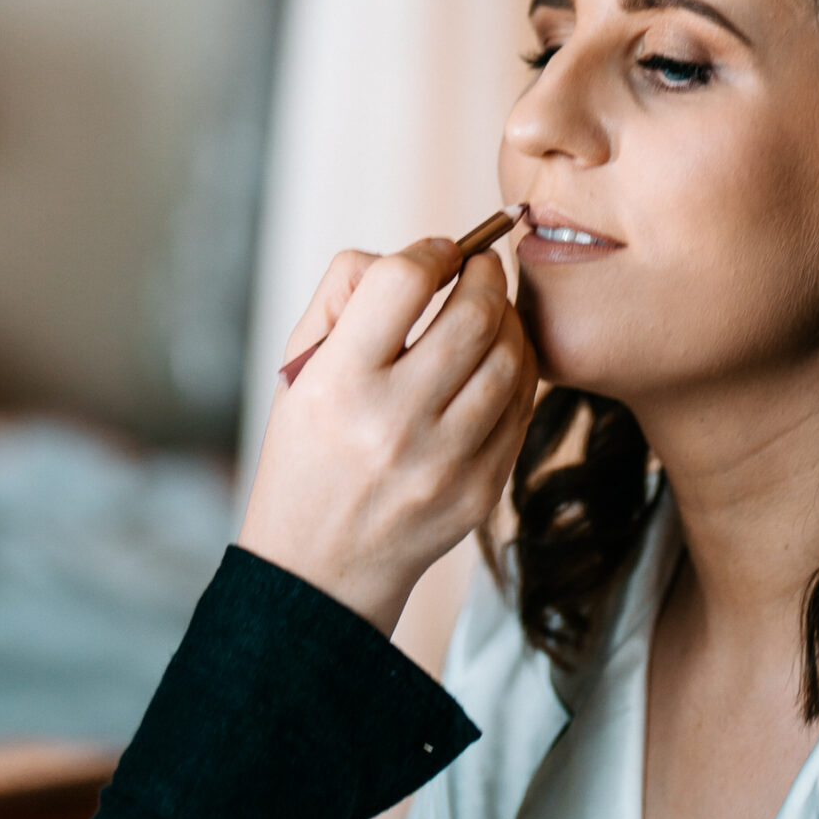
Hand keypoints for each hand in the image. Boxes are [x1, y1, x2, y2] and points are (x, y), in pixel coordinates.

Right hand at [237, 238, 536, 636]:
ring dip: (509, 319)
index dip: (431, 251)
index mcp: (338, 383)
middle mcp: (393, 422)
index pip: (402, 282)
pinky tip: (500, 358)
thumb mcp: (297, 369)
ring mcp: (444, 462)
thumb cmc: (308, 452)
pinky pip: (521, 408)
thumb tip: (411, 255)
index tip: (439, 251)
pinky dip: (519, 369)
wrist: (321, 568)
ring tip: (493, 310)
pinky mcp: (479, 490)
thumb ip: (342, 295)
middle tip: (483, 265)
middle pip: (473, 315)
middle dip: (487, 274)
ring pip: (510, 358)